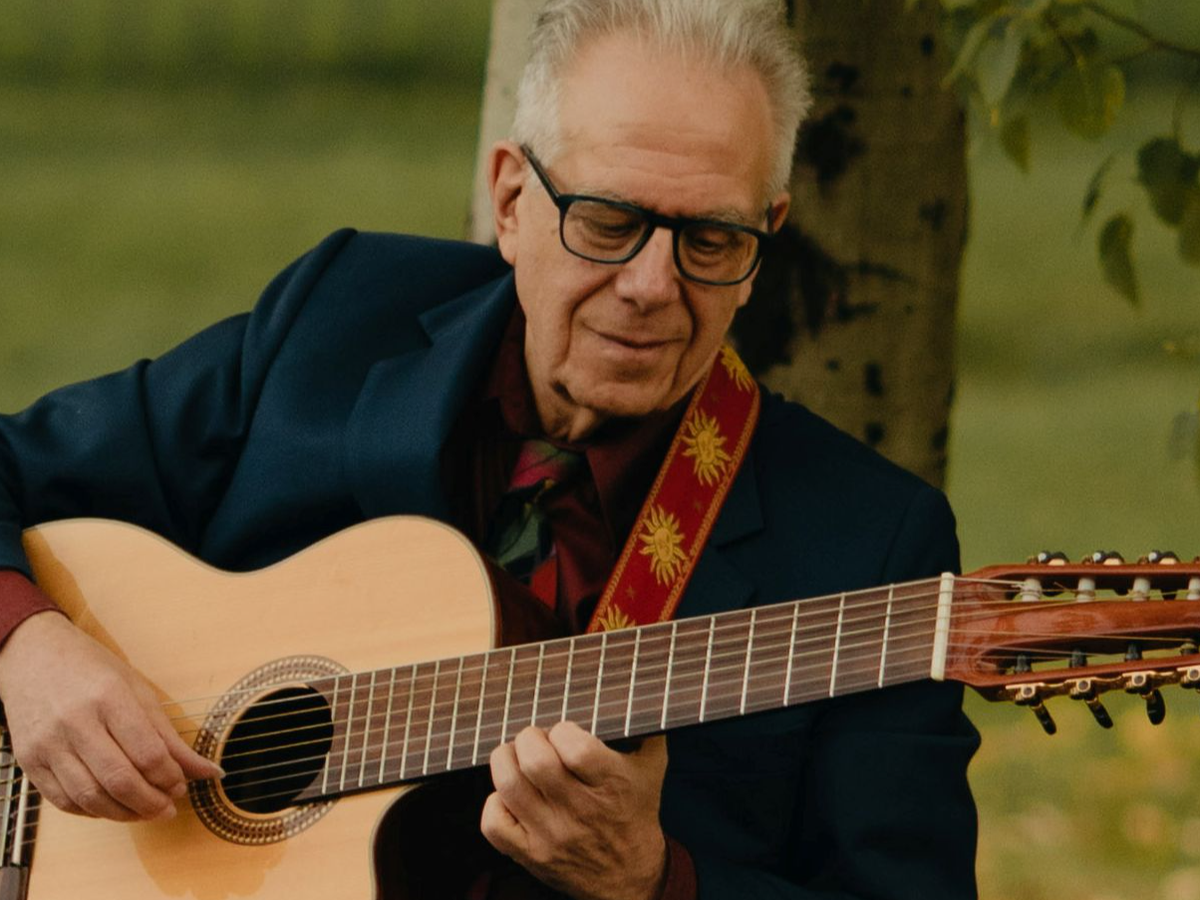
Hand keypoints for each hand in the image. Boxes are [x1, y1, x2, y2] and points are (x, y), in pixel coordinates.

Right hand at [0, 611, 221, 820]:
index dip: (170, 777)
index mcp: (110, 697)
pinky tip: (112, 807)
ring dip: (124, 813)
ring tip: (145, 812)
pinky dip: (92, 812)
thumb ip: (170, 735)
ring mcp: (47, 744)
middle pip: (119, 779)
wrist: (33, 656)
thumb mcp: (138, 690)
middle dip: (150, 803)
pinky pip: (63, 801)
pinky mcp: (28, 761)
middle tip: (169, 809)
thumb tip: (209, 771)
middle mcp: (76, 722)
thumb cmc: (93, 670)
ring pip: (90, 796)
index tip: (183, 787)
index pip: (147, 752)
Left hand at [482, 721, 668, 899]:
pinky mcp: (530, 855)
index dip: (563, 731)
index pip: (574, 748)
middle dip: (529, 738)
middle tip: (536, 739)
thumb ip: (642, 724)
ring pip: (509, 787)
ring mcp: (552, 836)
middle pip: (535, 763)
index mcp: (612, 784)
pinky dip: (495, 801)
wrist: (630, 876)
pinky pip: (494, 824)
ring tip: (516, 757)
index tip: (566, 732)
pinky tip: (511, 795)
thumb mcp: (652, 765)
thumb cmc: (636, 808)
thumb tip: (632, 682)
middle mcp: (581, 811)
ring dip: (505, 761)